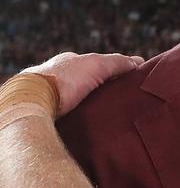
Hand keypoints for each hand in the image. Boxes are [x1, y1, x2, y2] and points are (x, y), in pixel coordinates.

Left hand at [24, 52, 143, 116]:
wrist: (33, 101)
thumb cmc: (63, 79)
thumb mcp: (96, 64)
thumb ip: (117, 62)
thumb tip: (138, 61)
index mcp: (70, 62)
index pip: (98, 65)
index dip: (115, 72)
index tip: (130, 82)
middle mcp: (60, 77)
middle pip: (90, 84)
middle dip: (106, 91)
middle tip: (124, 101)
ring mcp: (54, 95)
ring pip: (81, 101)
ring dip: (96, 107)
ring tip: (113, 116)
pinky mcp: (51, 114)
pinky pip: (73, 116)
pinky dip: (84, 119)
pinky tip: (94, 126)